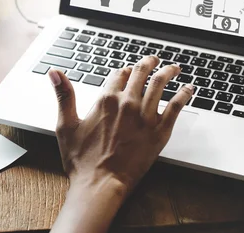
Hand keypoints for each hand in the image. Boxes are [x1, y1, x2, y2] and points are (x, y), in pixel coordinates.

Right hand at [48, 56, 193, 232]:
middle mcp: (127, 103)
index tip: (127, 70)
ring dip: (168, 72)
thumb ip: (64, 95)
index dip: (123, 70)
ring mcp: (145, 116)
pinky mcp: (159, 131)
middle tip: (154, 60)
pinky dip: (184, 94)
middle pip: (141, 73)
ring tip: (174, 68)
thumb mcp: (66, 125)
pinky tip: (189, 89)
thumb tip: (55, 73)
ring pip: (160, 84)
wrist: (100, 184)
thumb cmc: (81, 160)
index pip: (119, 74)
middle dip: (149, 63)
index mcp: (106, 100)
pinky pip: (176, 106)